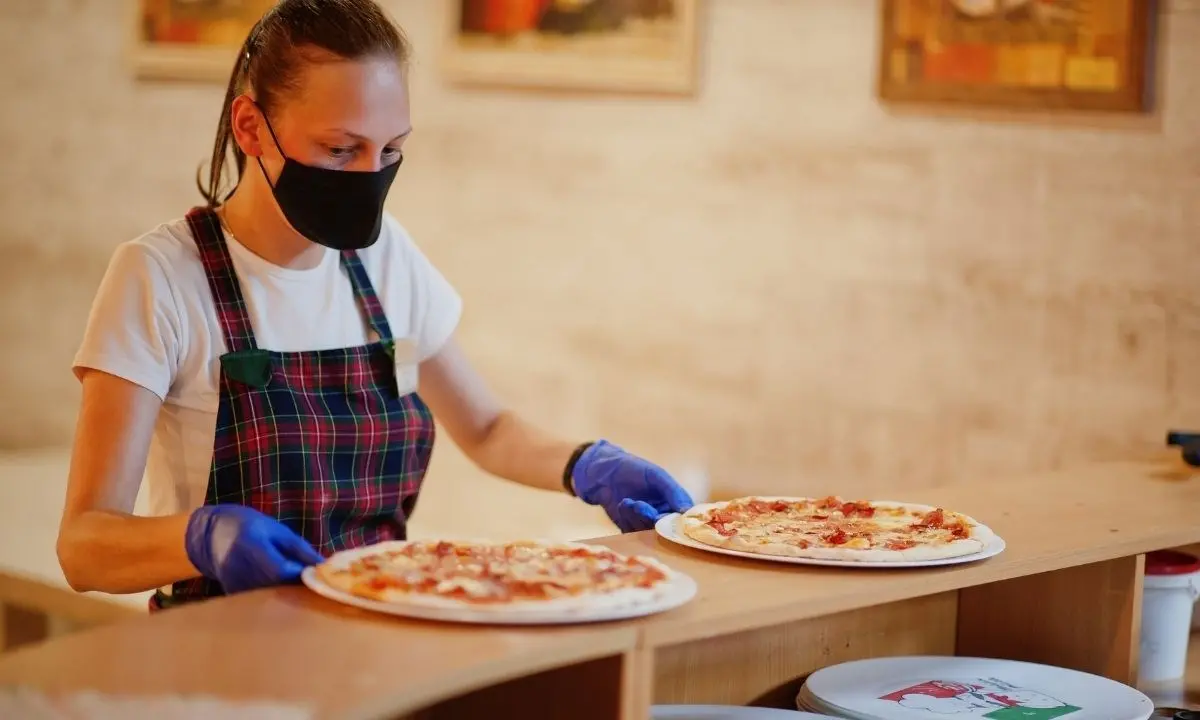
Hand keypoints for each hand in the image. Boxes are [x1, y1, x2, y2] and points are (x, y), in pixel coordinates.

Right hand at [184, 504, 324, 594]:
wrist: (212, 534)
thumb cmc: (249, 526)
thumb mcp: (277, 530)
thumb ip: (300, 549)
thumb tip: (323, 566)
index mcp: (252, 545)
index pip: (280, 570)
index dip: (300, 575)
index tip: (315, 574)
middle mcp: (239, 567)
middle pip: (276, 586)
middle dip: (296, 586)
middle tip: (309, 580)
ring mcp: (232, 583)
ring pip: (268, 596)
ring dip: (285, 592)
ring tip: (293, 582)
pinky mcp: (232, 594)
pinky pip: (258, 599)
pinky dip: (272, 595)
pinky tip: (277, 586)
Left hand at [571, 440, 693, 532]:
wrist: (605, 473)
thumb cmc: (634, 469)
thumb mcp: (656, 476)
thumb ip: (673, 492)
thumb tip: (687, 511)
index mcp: (675, 503)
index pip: (684, 518)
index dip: (678, 522)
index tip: (667, 517)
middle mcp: (664, 516)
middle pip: (665, 529)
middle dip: (651, 518)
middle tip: (639, 505)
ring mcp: (647, 525)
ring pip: (648, 532)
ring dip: (636, 516)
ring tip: (627, 500)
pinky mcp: (630, 530)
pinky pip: (633, 534)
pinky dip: (627, 519)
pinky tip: (622, 504)